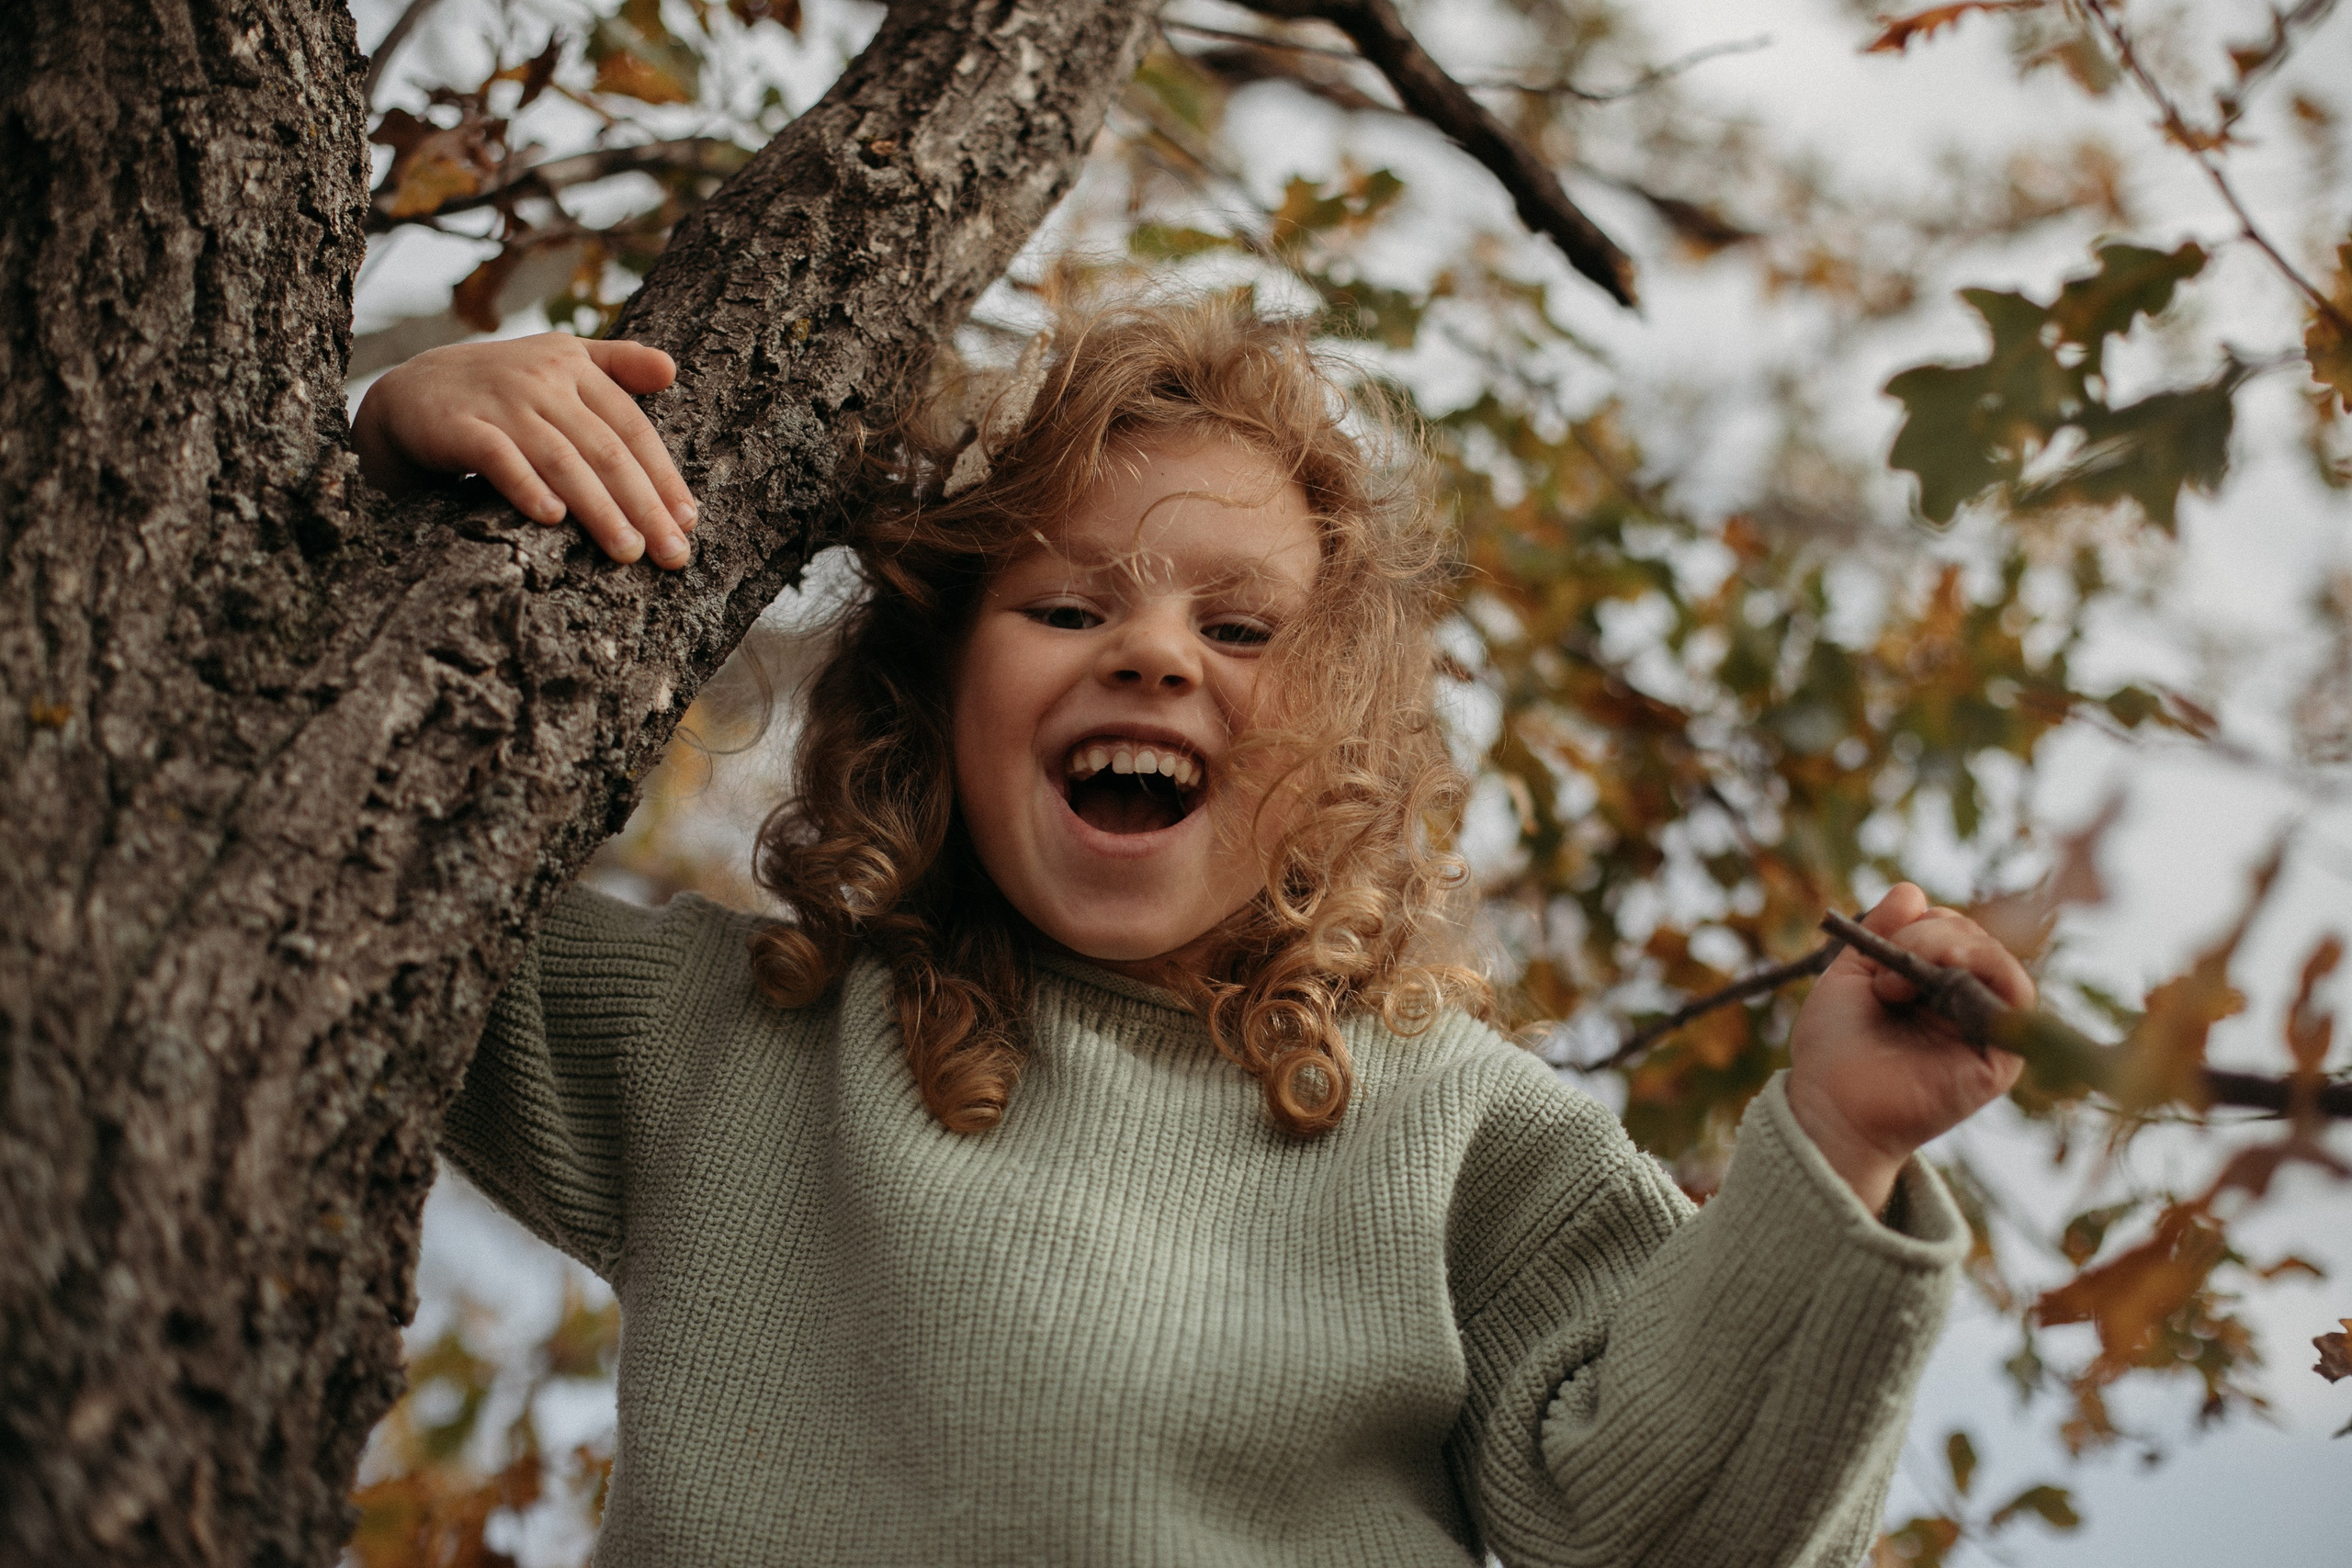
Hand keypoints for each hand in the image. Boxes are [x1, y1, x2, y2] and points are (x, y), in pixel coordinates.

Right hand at [351, 333, 697, 568]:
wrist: (411, 395)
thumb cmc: (502, 389)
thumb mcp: (559, 363)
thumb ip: (617, 364)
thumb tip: (673, 369)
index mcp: (574, 367)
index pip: (632, 427)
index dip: (663, 475)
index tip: (688, 521)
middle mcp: (542, 380)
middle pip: (605, 449)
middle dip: (644, 505)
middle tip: (672, 554)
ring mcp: (500, 401)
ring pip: (562, 459)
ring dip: (599, 508)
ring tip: (628, 551)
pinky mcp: (459, 425)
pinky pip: (499, 457)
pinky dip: (526, 486)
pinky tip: (553, 518)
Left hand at [1784, 884, 2032, 1214]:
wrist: (1828, 1103)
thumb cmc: (1834, 1044)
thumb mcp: (1851, 973)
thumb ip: (1883, 931)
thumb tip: (1912, 889)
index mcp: (1933, 984)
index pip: (1955, 931)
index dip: (1927, 922)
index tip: (1883, 941)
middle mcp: (1965, 1004)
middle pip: (1980, 941)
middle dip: (1934, 934)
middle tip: (1886, 969)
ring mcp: (1985, 1030)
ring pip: (2001, 964)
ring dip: (1956, 949)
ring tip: (1903, 975)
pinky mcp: (1999, 1059)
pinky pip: (2018, 1005)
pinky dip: (1987, 976)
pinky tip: (1943, 979)